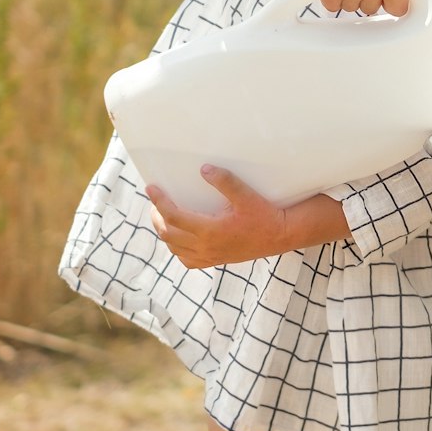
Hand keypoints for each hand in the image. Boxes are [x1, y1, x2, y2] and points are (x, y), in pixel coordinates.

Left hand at [144, 167, 292, 269]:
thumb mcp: (246, 195)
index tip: (151, 187)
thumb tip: (204, 169)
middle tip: (155, 202)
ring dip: (165, 232)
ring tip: (163, 217)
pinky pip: (187, 261)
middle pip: (168, 234)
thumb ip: (225, 182)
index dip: (159, 201)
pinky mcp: (216, 260)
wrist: (281, 236)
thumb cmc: (265, 215)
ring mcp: (210, 256)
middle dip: (156, 217)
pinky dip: (178, 249)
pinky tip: (180, 239)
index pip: (173, 216)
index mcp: (210, 230)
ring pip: (175, 248)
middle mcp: (206, 246)